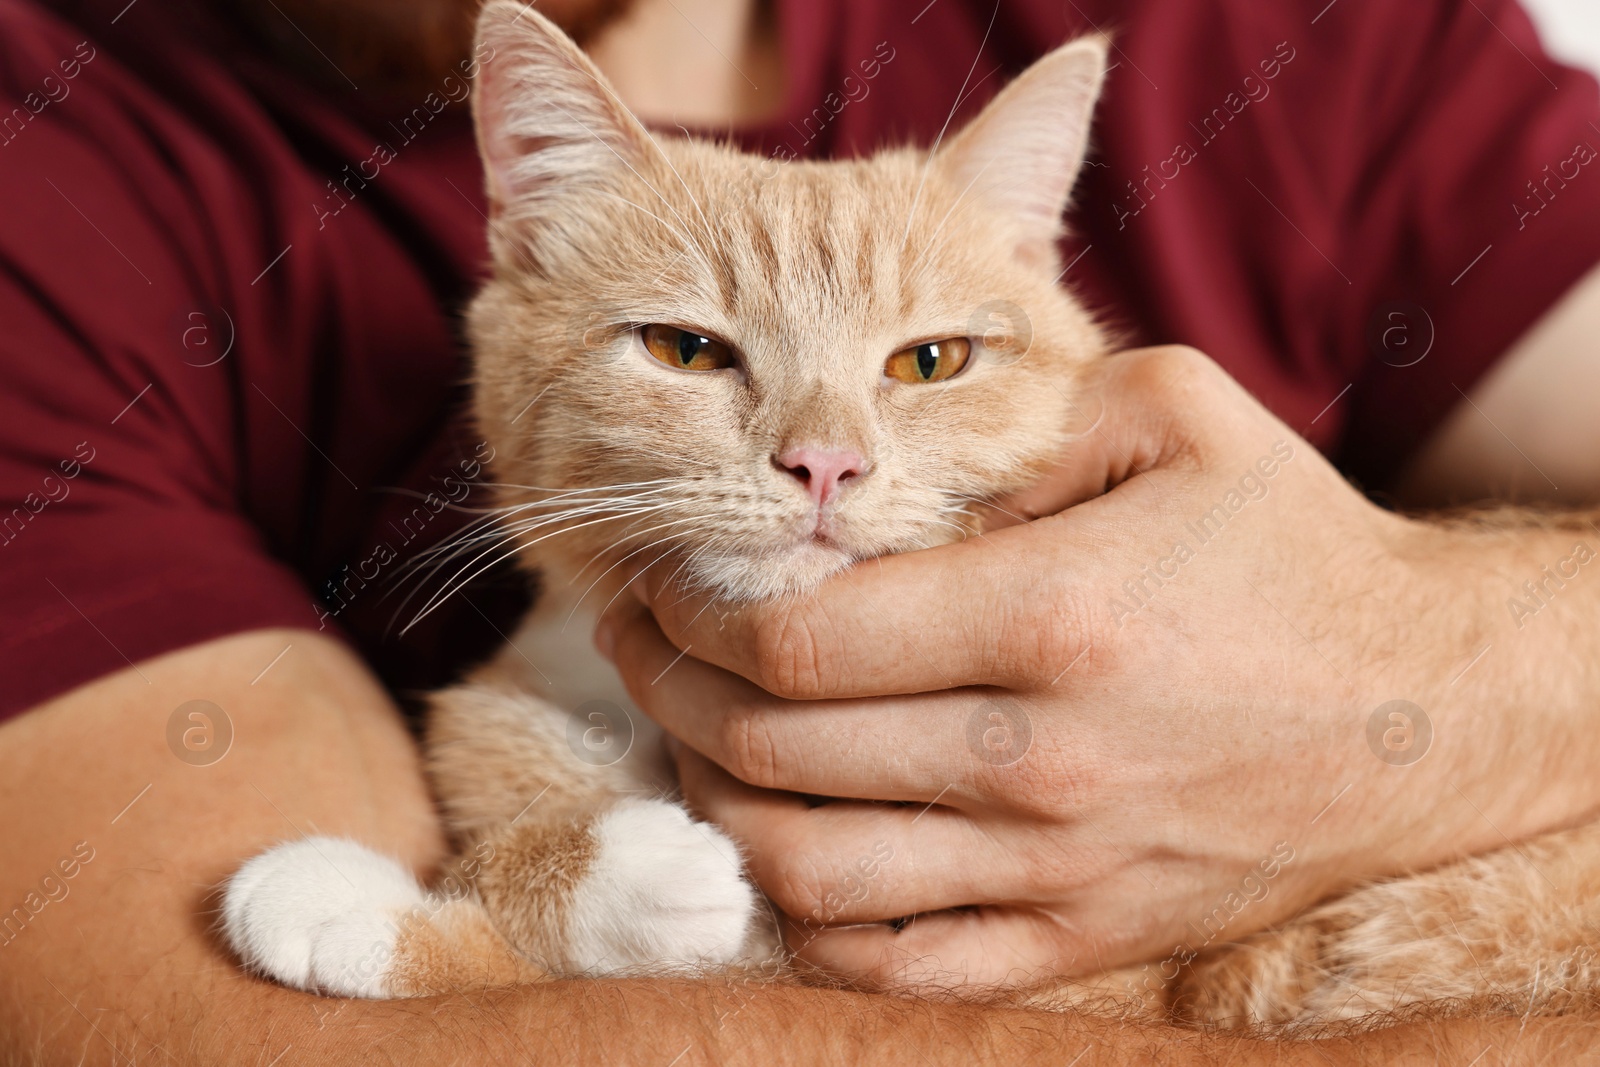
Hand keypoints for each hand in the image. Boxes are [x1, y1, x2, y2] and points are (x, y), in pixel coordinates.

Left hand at [597, 345, 1599, 988]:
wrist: (1421, 712)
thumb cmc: (1289, 551)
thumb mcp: (1174, 415)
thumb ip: (1014, 416)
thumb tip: (871, 462)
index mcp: (1050, 615)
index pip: (794, 639)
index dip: (692, 612)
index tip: (664, 580)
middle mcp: (1041, 759)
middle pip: (772, 750)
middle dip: (667, 693)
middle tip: (643, 644)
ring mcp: (1056, 872)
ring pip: (805, 870)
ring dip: (713, 803)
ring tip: (691, 738)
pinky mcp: (1079, 943)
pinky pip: (893, 966)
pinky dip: (804, 918)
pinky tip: (782, 846)